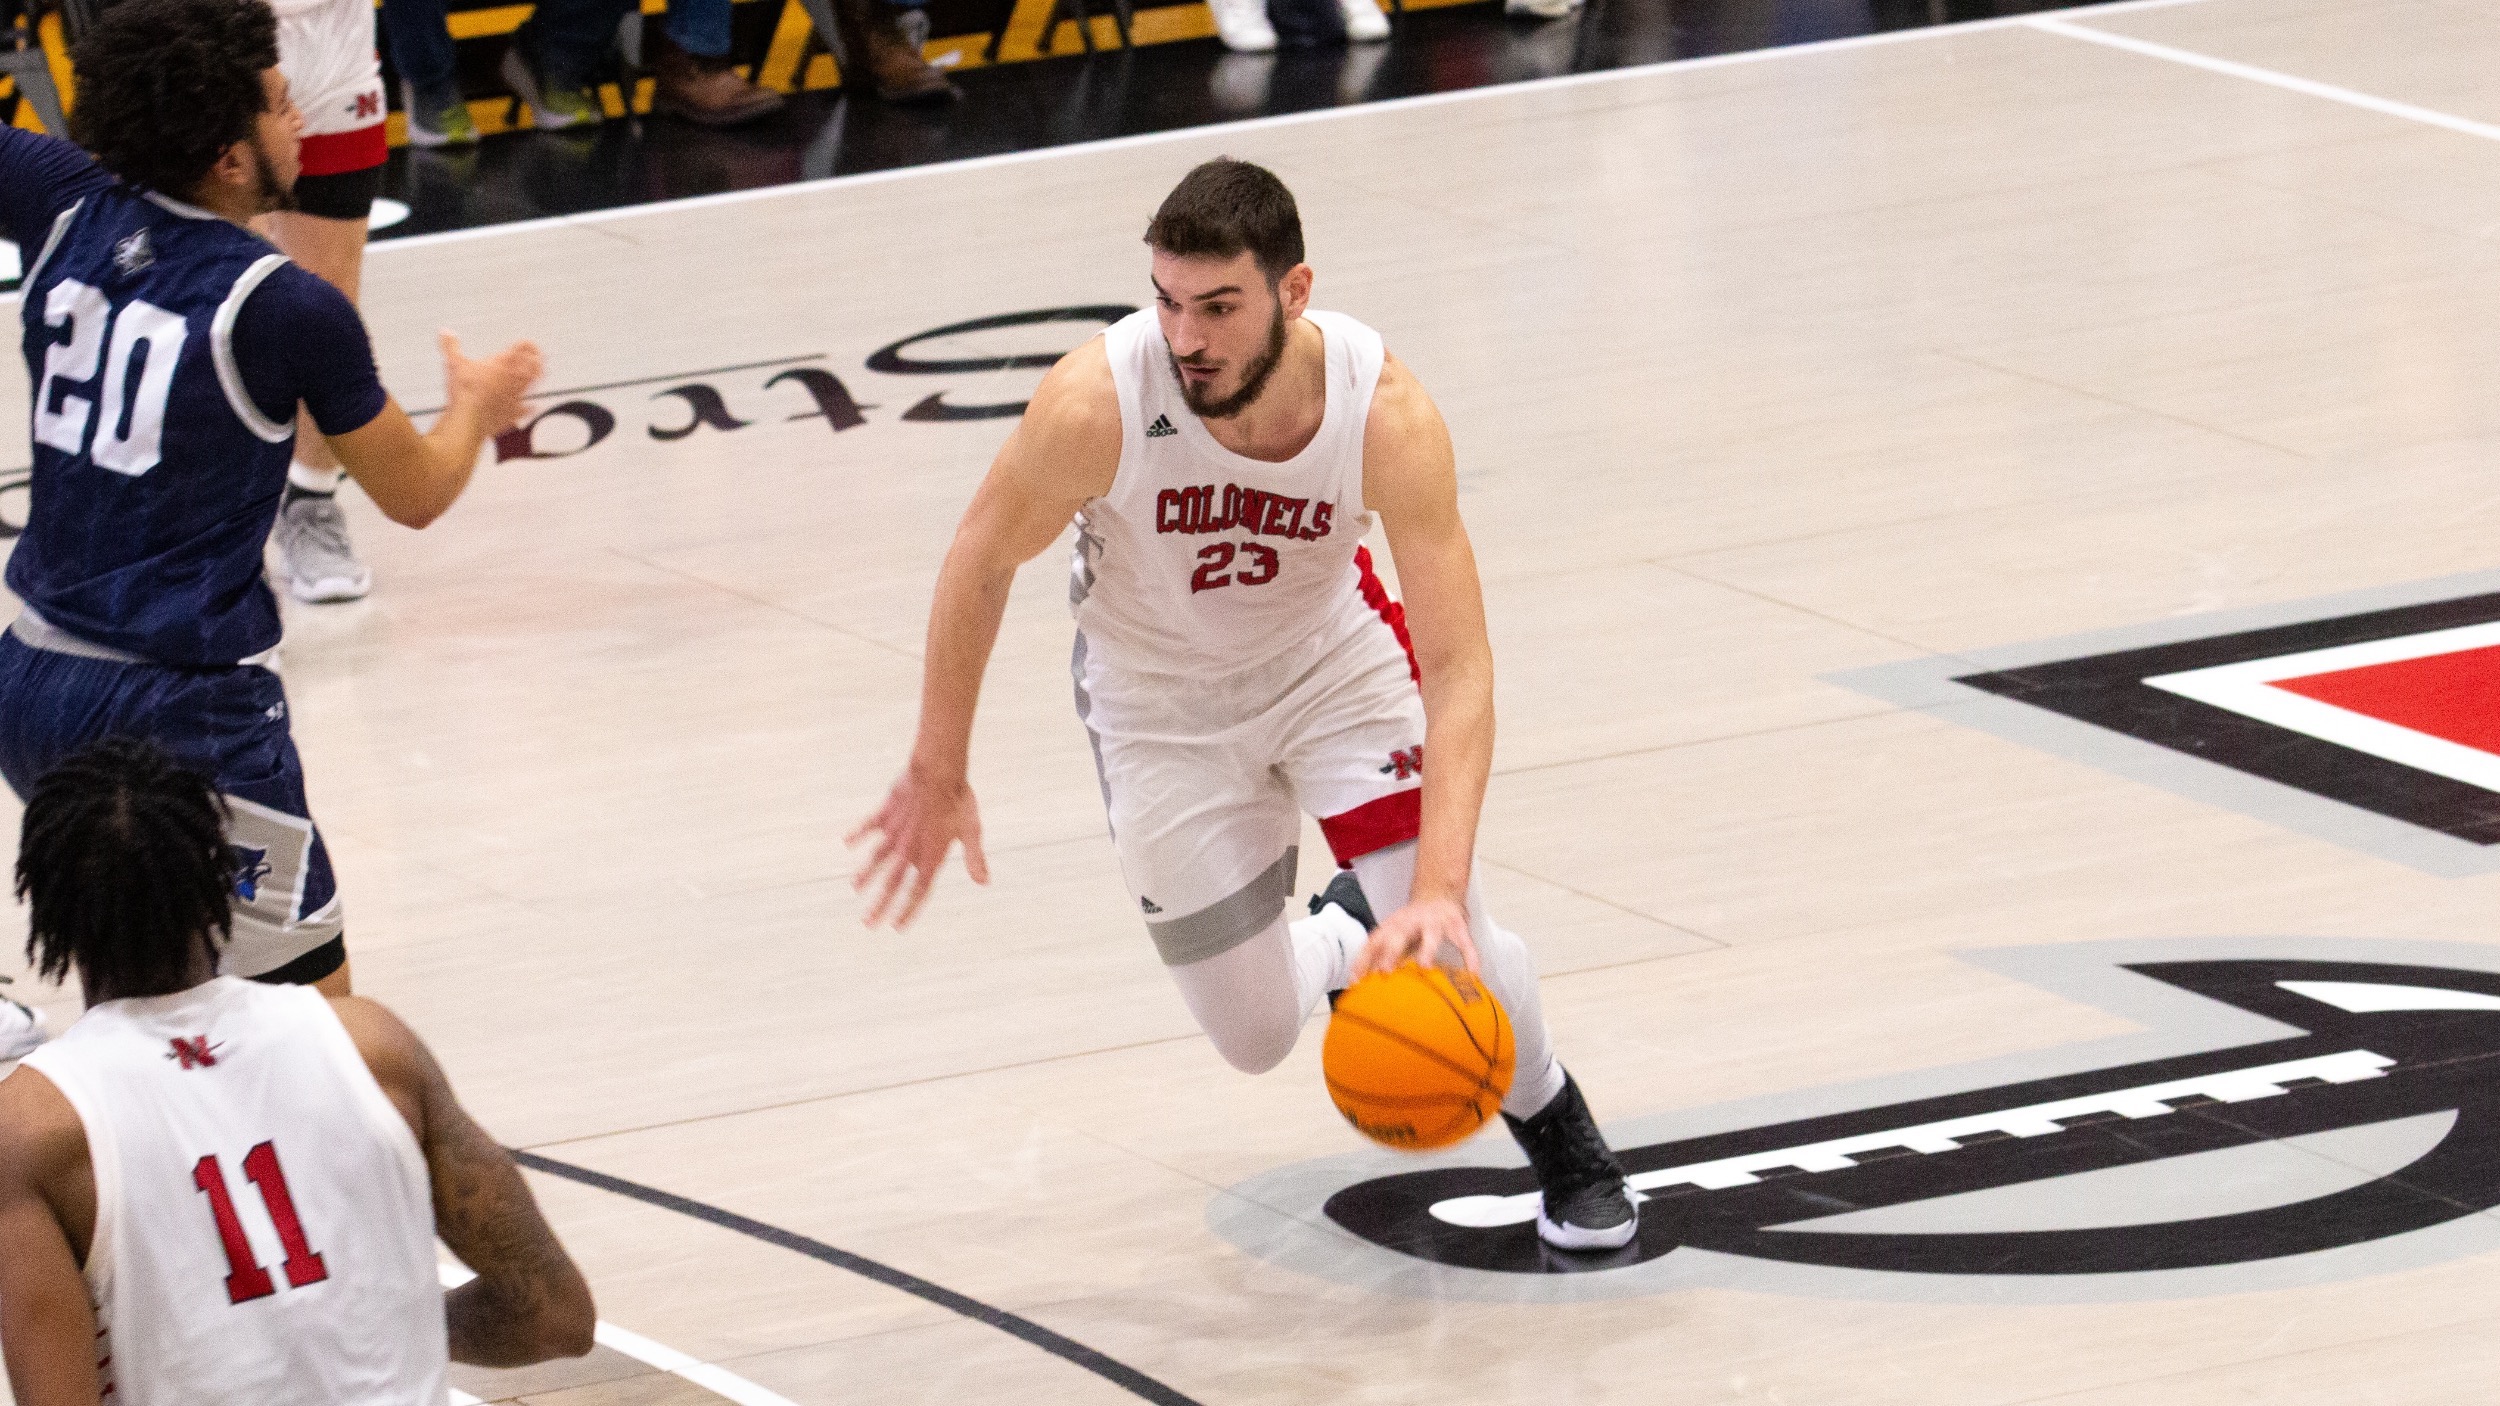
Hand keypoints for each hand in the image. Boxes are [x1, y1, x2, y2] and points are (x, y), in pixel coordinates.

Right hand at [440, 331, 542, 438]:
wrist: (469, 417)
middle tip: (538, 359)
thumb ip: (450, 346)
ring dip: (537, 380)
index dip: (528, 345)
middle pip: (534, 367)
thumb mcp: (454, 363)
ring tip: (538, 375)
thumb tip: (445, 332)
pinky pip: (526, 410)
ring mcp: (516, 396)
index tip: (528, 344)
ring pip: (533, 385)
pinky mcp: (514, 413)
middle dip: (537, 361)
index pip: (522, 349)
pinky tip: (532, 407)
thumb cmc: (464, 390)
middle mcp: (513, 379)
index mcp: (502, 364)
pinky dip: (529, 408)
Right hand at [846, 765, 990, 928]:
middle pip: (893, 883)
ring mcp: (895, 831)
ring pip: (877, 858)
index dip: (908, 910)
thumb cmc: (959, 800)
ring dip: (866, 874)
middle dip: (880, 905)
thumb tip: (984, 882)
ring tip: (855, 888)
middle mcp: (909, 848)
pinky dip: (858, 833)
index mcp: (930, 855)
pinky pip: (869, 825)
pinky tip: (846, 842)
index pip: (918, 890)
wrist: (937, 771)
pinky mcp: (886, 812)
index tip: (896, 927)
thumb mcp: (971, 830)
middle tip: (867, 923)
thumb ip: (974, 857)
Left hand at [1351, 895, 1478, 978]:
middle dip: (1391, 952)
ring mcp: (1436, 922)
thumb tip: (1358, 984)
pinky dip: (1470, 957)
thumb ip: (1379, 957)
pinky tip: (1473, 975)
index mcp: (1392, 926)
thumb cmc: (1411, 924)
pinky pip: (1465, 942)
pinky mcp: (1457, 925)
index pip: (1374, 942)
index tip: (1357, 981)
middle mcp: (1412, 922)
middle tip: (1385, 971)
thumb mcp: (1393, 936)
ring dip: (1427, 950)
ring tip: (1425, 967)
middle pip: (1399, 934)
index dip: (1364, 960)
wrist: (1439, 892)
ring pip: (1431, 935)